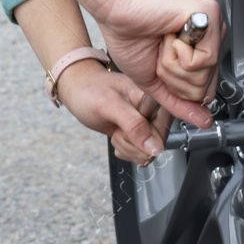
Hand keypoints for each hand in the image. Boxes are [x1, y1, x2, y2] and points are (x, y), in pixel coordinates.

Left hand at [54, 60, 174, 165]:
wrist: (79, 90)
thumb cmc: (90, 90)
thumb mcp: (109, 105)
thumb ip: (134, 125)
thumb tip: (155, 147)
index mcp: (154, 97)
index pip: (164, 130)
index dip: (145, 137)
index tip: (127, 128)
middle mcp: (155, 110)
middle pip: (157, 144)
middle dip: (132, 142)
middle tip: (118, 126)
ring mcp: (148, 122)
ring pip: (147, 153)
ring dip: (126, 146)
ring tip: (116, 127)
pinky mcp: (141, 133)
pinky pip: (139, 154)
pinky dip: (124, 148)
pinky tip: (116, 132)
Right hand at [96, 0, 224, 129]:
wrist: (115, 12)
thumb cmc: (130, 38)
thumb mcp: (157, 82)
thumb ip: (181, 103)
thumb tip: (203, 121)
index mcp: (202, 50)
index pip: (206, 92)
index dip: (178, 89)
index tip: (162, 66)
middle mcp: (211, 37)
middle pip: (206, 87)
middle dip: (174, 79)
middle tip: (160, 53)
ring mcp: (213, 24)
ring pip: (205, 75)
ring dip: (173, 66)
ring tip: (163, 43)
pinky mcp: (209, 14)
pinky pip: (204, 59)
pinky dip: (177, 55)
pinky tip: (168, 36)